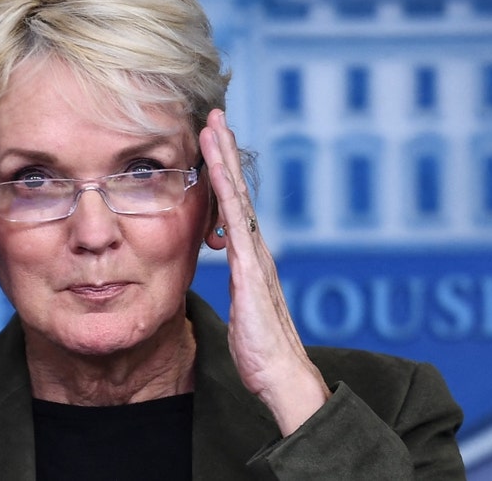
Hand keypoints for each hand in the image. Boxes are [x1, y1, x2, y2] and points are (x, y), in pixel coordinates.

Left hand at [200, 109, 330, 434]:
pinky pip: (237, 224)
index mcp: (249, 256)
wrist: (280, 375)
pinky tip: (219, 173)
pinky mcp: (252, 270)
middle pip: (238, 190)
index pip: (232, 204)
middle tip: (215, 115)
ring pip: (238, 198)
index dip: (222, 171)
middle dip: (226, 151)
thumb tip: (229, 274)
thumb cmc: (260, 349)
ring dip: (225, 161)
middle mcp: (255, 249)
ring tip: (214, 128)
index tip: (211, 140)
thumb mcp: (242, 308)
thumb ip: (238, 285)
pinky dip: (228, 195)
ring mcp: (256, 256)